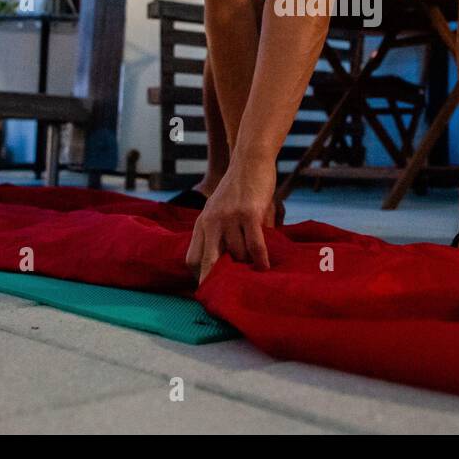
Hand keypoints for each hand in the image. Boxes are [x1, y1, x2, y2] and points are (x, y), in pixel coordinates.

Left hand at [186, 161, 276, 282]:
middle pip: (208, 262)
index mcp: (202, 223)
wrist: (250, 160)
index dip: (201, 276)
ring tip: (257, 269)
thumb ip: (223, 234)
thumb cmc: (240, 188)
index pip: (192, 258)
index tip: (212, 287)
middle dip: (214, 281)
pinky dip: (260, 259)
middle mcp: (212, 222)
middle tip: (223, 297)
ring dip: (248, 263)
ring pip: (238, 253)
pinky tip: (265, 266)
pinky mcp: (248, 214)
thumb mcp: (221, 210)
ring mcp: (229, 218)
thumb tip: (236, 263)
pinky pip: (254, 245)